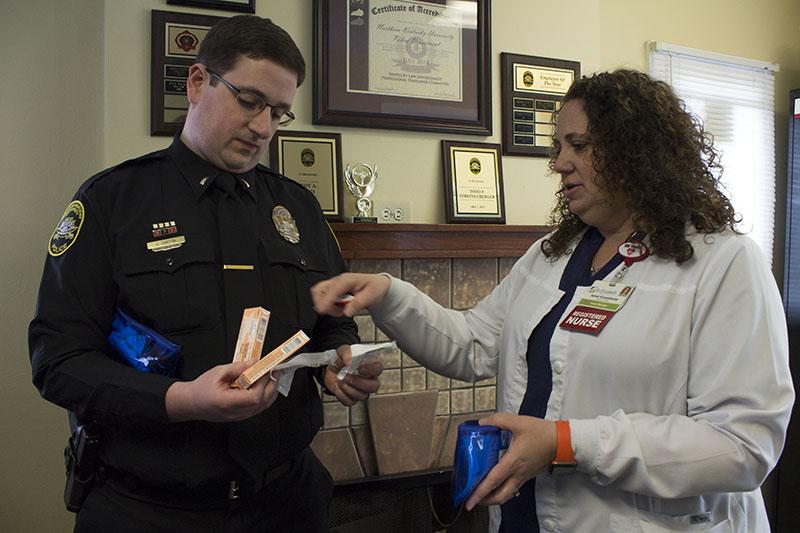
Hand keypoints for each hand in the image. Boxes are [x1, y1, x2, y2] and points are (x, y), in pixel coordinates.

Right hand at [165, 361, 280, 422]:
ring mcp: (239, 417)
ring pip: (262, 407)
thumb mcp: (218, 372)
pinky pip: (258, 408)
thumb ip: (237, 368)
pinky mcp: (241, 416)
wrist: (191, 403)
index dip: (262, 384)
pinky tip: (266, 385)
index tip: (265, 371)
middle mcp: (234, 413)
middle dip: (272, 386)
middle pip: (262, 403)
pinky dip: (265, 396)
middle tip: (274, 371)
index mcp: (226, 402)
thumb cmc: (201, 388)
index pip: (253, 398)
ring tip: (272, 376)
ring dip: (271, 391)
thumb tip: (255, 362)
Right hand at [311, 273, 390, 317]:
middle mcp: (338, 280)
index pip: (332, 289)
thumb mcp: (371, 296)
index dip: (325, 300)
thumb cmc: (374, 287)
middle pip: (319, 289)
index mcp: (347, 280)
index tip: (322, 310)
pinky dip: (328, 306)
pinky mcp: (333, 290)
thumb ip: (358, 303)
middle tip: (334, 311)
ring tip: (339, 310)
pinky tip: (339, 308)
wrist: (376, 285)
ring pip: (319, 294)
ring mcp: (334, 285)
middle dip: (322, 303)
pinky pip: (323, 298)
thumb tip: (347, 311)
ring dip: (326, 305)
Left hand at [323, 345, 382, 406]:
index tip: (359, 368)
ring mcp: (362, 390)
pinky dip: (342, 396)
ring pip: (362, 396)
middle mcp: (369, 379)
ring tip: (340, 381)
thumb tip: (349, 362)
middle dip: (359, 383)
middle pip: (374, 387)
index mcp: (370, 366)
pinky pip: (350, 402)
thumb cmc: (342, 358)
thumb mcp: (344, 351)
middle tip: (346, 377)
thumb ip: (347, 354)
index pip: (378, 369)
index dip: (370, 370)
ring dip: (349, 389)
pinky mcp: (352, 397)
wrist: (331, 367)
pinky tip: (338, 387)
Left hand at [464, 414, 556, 510]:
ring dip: (493, 497)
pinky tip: (496, 482)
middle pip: (500, 497)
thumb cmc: (542, 433)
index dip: (480, 492)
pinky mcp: (527, 475)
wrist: (561, 441)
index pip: (493, 481)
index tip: (469, 499)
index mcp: (513, 461)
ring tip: (482, 493)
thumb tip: (483, 422)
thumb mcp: (518, 422)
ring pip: (507, 494)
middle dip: (485, 501)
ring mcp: (524, 476)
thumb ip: (498, 420)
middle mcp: (518, 473)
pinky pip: (513, 488)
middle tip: (472, 499)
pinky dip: (502, 490)